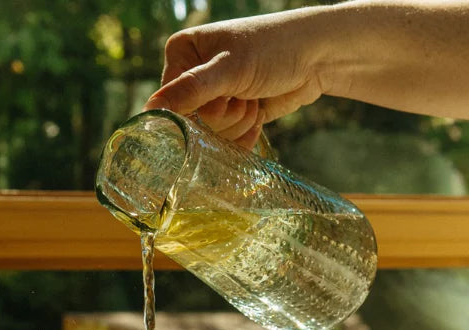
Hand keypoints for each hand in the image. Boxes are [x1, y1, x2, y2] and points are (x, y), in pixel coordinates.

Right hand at [143, 9, 327, 147]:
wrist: (317, 57)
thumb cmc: (273, 49)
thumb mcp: (230, 68)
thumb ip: (191, 89)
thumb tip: (151, 109)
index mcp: (182, 53)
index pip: (172, 102)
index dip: (199, 109)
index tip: (224, 95)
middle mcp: (194, 75)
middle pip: (194, 124)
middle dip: (225, 116)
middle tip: (244, 94)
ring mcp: (216, 98)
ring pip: (214, 135)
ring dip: (240, 122)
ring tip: (255, 97)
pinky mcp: (235, 116)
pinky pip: (229, 142)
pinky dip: (247, 134)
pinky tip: (259, 114)